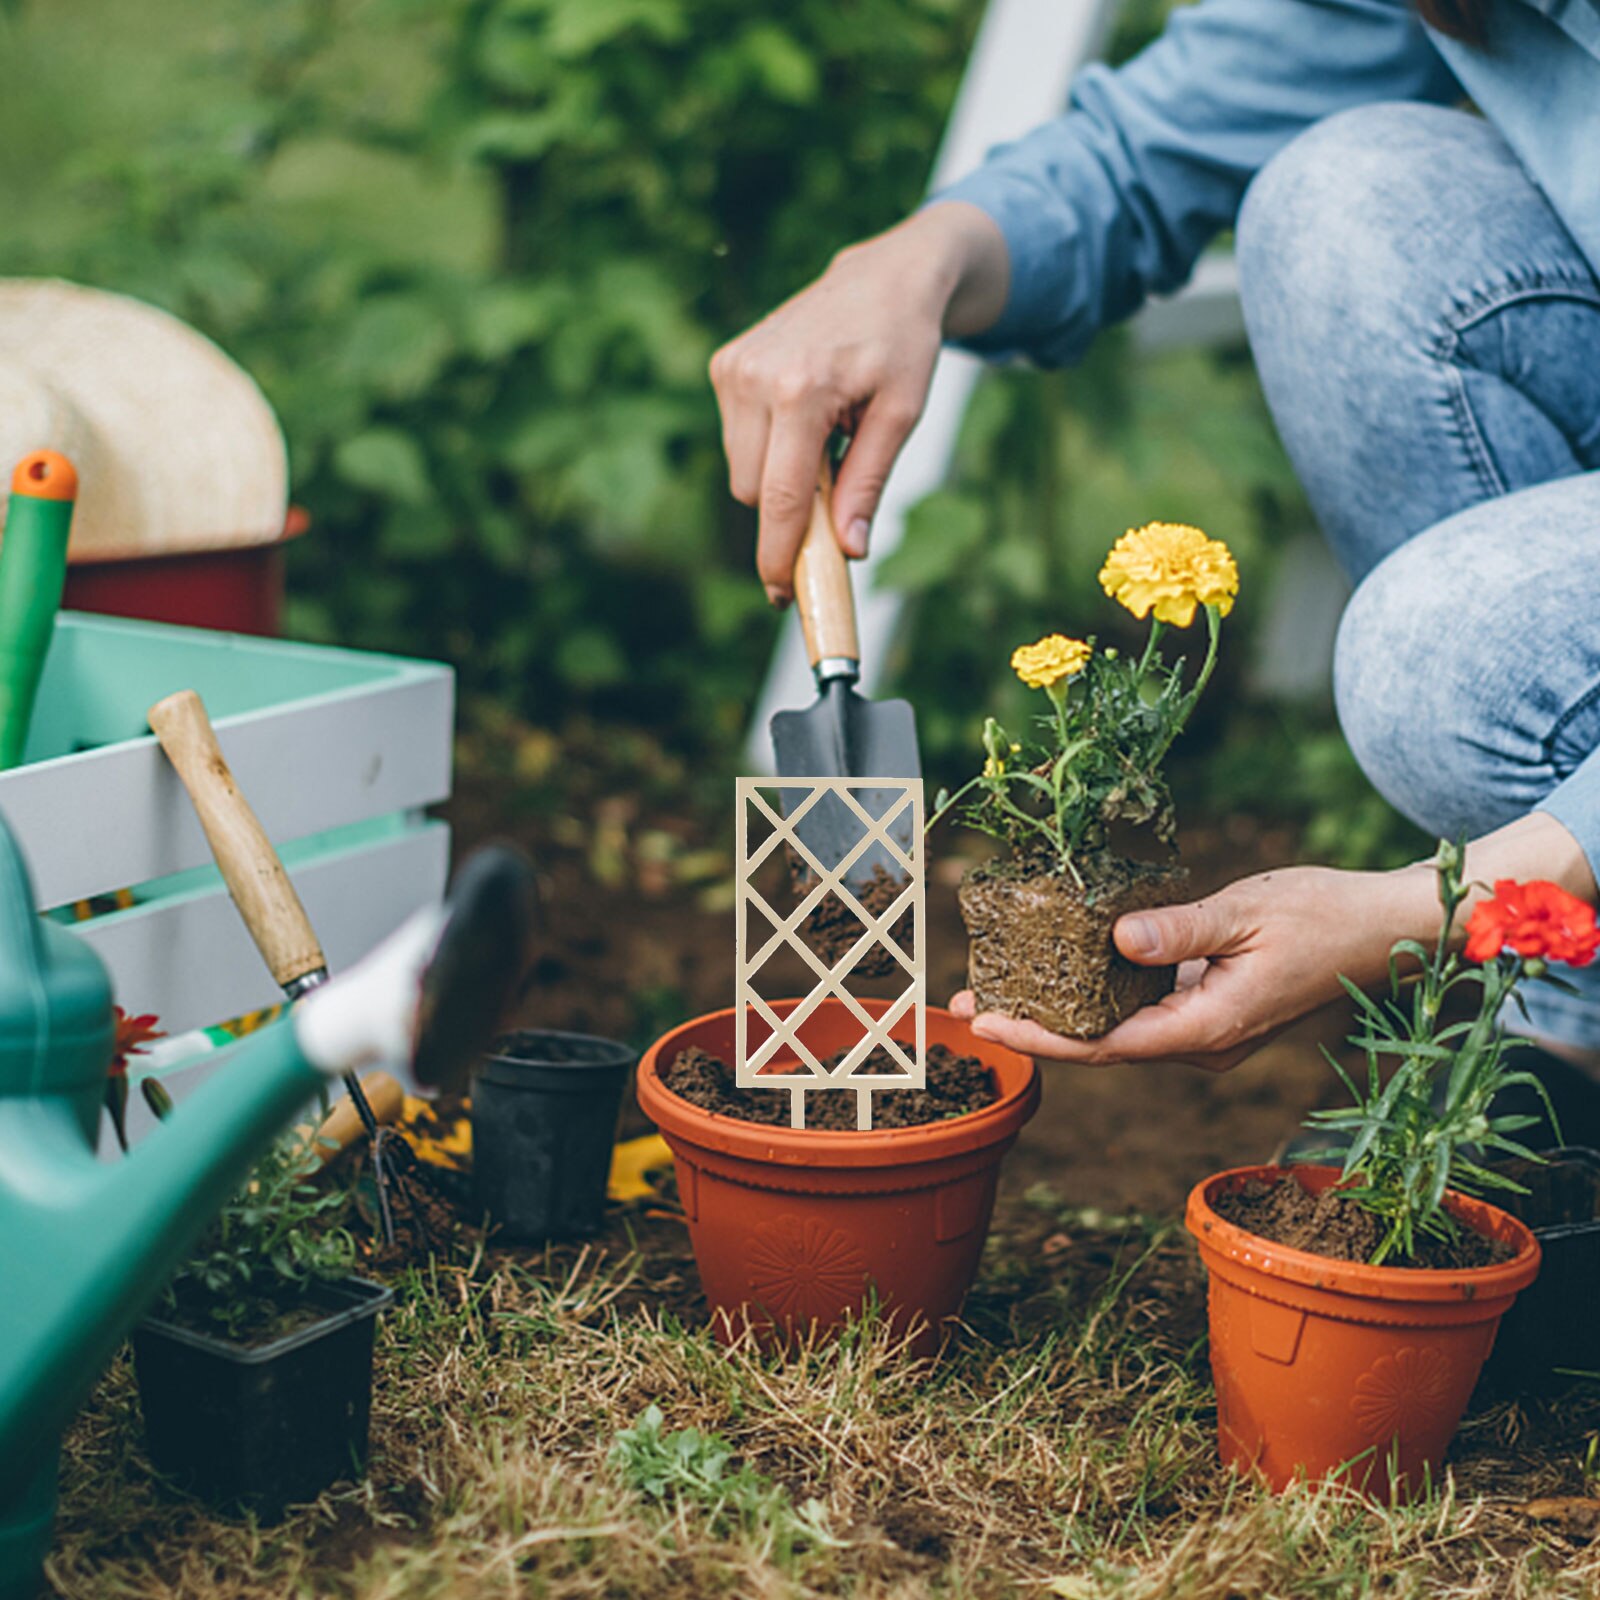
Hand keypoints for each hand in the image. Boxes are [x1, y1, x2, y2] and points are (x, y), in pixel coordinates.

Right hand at [709, 201, 1006, 604]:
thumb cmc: (902, 345)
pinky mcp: (725, 365)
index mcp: (801, 390)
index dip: (778, 555)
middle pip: (754, 492)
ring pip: (743, 470)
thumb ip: (869, 483)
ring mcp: (734, 368)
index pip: (779, 498)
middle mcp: (755, 378)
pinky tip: (807, 415)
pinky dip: (770, 447)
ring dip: (780, 475)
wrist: (884, 277)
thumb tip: (850, 550)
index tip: (783, 595)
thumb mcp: (902, 415)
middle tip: (836, 495)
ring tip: (828, 437)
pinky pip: (738, 440)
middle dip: (789, 510)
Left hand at [951, 863, 1441, 1072]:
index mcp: (1208, 1029)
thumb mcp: (1248, 911)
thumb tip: (1116, 938)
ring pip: (1118, 1026)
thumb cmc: (1325, 916)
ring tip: (998, 981)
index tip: (985, 1023)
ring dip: (1060, 1009)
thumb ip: (1181, 930)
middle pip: (1100, 1042)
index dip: (1040, 1037)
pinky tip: (1064, 963)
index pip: (1104, 1045)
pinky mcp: (1212, 1007)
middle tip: (967, 1000)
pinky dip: (1098, 991)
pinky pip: (1143, 1007)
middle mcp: (1202, 1042)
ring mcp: (1208, 1029)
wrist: (1388, 928)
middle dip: (1033, 1025)